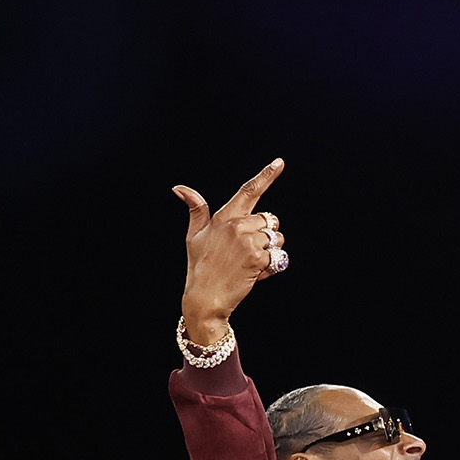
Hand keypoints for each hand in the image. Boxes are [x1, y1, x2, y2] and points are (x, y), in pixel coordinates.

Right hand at [172, 158, 286, 339]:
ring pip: (277, 239)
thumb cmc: (200, 265)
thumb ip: (196, 210)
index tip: (279, 163)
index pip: (248, 191)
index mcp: (224, 217)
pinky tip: (254, 273)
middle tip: (248, 248)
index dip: (266, 175)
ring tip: (249, 261)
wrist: (206, 296)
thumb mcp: (194, 235)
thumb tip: (180, 188)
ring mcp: (249, 243)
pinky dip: (271, 266)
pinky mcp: (259, 259)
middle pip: (270, 220)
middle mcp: (238, 226)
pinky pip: (278, 257)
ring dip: (270, 250)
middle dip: (266, 233)